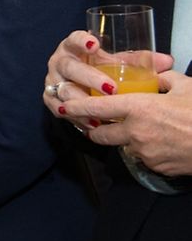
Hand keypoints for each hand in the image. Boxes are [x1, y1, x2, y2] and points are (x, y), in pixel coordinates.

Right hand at [44, 30, 175, 130]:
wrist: (80, 83)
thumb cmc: (100, 68)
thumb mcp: (116, 61)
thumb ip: (138, 60)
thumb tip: (166, 61)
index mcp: (73, 46)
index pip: (74, 38)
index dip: (82, 41)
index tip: (95, 44)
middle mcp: (59, 61)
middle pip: (69, 67)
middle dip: (90, 78)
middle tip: (111, 89)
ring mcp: (52, 79)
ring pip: (63, 90)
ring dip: (83, 102)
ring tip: (102, 112)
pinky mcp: (49, 97)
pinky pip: (58, 108)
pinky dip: (74, 117)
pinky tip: (91, 123)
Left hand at [62, 69, 191, 175]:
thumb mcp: (184, 86)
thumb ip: (163, 78)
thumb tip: (154, 73)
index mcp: (137, 108)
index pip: (95, 108)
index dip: (74, 107)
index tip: (61, 105)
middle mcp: (135, 132)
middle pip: (99, 134)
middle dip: (93, 129)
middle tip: (92, 122)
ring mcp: (144, 152)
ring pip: (120, 146)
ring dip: (120, 140)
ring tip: (132, 130)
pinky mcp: (156, 167)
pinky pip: (140, 157)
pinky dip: (141, 149)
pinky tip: (155, 141)